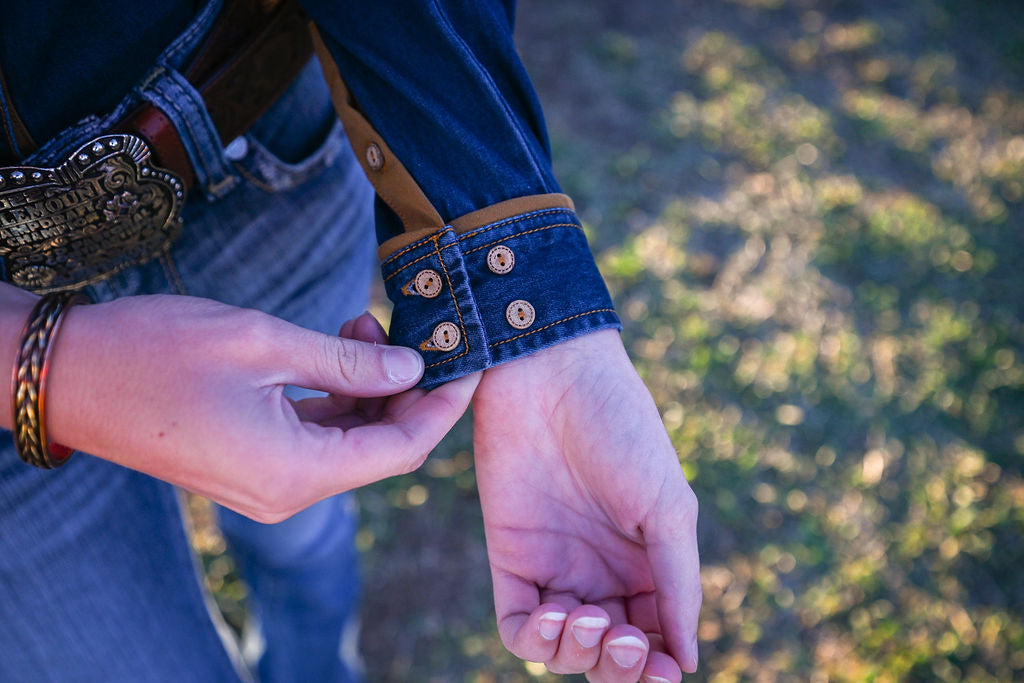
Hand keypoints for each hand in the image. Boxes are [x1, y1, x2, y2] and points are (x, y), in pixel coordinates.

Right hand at [39, 295, 476, 521]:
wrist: (68, 376)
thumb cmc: (158, 352)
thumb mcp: (267, 344)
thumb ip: (350, 363)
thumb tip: (413, 366)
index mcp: (296, 473)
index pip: (402, 450)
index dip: (443, 405)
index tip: (473, 361)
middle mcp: (286, 491)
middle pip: (379, 449)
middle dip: (407, 391)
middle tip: (414, 329)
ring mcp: (265, 483)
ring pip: (348, 442)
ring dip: (368, 389)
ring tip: (362, 322)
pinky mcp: (249, 465)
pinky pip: (314, 438)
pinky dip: (335, 399)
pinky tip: (335, 349)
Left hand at [473, 329, 700, 681]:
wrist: (552, 373)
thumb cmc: (621, 428)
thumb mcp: (666, 505)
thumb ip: (677, 582)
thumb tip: (690, 660)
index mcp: (646, 562)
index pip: (654, 638)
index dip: (658, 668)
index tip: (666, 671)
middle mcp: (601, 572)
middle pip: (608, 654)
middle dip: (619, 666)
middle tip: (625, 642)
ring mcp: (555, 565)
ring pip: (563, 649)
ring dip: (578, 653)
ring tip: (589, 618)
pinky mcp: (510, 554)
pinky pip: (518, 623)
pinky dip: (536, 638)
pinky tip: (555, 614)